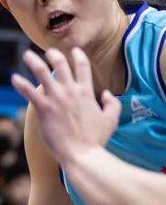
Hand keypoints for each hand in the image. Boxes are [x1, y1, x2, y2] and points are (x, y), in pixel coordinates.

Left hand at [12, 48, 120, 164]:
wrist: (82, 154)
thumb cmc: (96, 139)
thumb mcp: (112, 120)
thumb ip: (112, 104)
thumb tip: (107, 93)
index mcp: (87, 93)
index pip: (83, 67)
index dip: (79, 56)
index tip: (75, 51)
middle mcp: (70, 91)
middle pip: (60, 65)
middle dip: (54, 55)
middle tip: (49, 51)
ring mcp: (56, 99)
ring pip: (42, 73)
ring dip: (33, 61)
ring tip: (27, 55)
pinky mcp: (44, 109)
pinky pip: (29, 92)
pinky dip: (20, 84)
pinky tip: (14, 78)